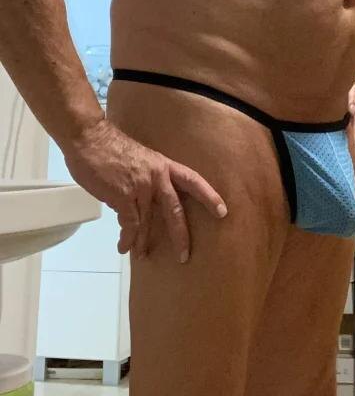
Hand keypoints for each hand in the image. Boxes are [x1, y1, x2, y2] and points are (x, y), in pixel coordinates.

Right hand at [64, 118, 226, 263]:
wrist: (90, 139)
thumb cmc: (111, 147)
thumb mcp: (140, 159)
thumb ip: (146, 177)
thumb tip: (145, 197)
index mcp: (163, 165)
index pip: (193, 180)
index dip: (208, 196)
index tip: (222, 212)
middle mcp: (157, 177)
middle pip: (175, 209)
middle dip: (181, 235)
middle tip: (184, 256)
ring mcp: (141, 187)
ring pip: (148, 222)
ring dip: (144, 242)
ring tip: (143, 256)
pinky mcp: (124, 197)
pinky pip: (130, 224)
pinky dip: (127, 238)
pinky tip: (124, 247)